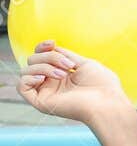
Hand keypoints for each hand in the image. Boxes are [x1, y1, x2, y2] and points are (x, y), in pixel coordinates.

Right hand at [16, 41, 132, 123]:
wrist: (106, 103)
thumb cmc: (102, 85)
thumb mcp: (83, 63)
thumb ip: (65, 55)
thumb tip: (52, 47)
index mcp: (61, 73)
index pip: (41, 56)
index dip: (42, 47)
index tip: (52, 43)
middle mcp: (51, 83)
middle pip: (33, 60)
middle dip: (49, 57)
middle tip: (69, 66)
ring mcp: (46, 92)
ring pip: (26, 71)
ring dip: (44, 67)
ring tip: (63, 75)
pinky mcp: (41, 102)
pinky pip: (21, 87)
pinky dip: (28, 78)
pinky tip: (43, 78)